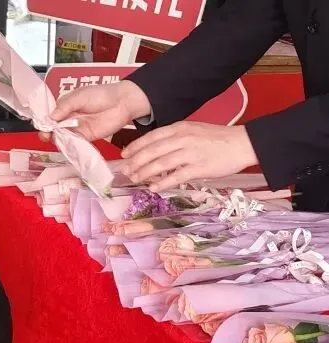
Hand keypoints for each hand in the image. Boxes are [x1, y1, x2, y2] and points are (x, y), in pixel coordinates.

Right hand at [39, 80, 151, 141]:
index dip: (44, 121)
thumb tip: (50, 117)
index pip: (49, 115)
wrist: (122, 103)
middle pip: (53, 128)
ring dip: (57, 140)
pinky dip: (68, 145)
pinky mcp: (85, 137)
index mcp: (64, 105)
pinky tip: (65, 145)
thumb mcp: (80, 96)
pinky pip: (73, 143)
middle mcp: (68, 118)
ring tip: (56, 140)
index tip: (42, 126)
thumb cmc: (102, 94)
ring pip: (61, 137)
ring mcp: (76, 128)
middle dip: (48, 132)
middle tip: (47, 135)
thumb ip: (65, 106)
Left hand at [121, 122, 258, 191]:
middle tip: (126, 171)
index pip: (151, 137)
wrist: (242, 143)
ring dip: (145, 173)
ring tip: (135, 179)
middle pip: (152, 151)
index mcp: (180, 128)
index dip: (135, 146)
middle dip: (136, 162)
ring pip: (161, 164)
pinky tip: (153, 188)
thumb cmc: (217, 139)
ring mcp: (191, 153)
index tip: (124, 155)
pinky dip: (163, 183)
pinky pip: (176, 176)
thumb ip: (174, 138)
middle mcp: (183, 139)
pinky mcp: (200, 167)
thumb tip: (155, 150)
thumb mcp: (193, 131)